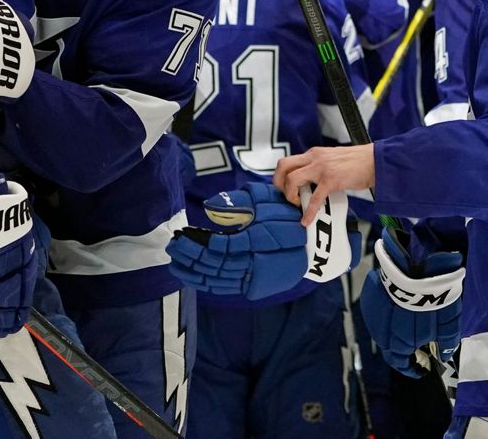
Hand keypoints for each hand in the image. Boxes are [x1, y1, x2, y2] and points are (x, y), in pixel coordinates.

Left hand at [166, 183, 308, 300]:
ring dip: (194, 273)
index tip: (183, 235)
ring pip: (219, 279)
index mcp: (258, 241)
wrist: (313, 245)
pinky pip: (225, 287)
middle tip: (173, 246)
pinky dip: (207, 284)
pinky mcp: (253, 287)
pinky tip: (192, 277)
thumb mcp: (265, 200)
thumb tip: (210, 205)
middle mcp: (256, 262)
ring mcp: (255, 278)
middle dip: (191, 256)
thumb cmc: (287, 216)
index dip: (200, 244)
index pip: (222, 247)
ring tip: (175, 264)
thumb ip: (239, 202)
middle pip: (216, 264)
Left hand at [273, 143, 374, 225]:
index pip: (288, 161)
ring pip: (292, 179)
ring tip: (298, 204)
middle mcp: (314, 158)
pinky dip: (309, 212)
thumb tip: (310, 181)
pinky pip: (314, 198)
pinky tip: (307, 220)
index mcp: (314, 154)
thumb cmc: (358, 162)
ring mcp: (321, 168)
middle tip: (286, 196)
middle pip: (283, 166)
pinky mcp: (331, 180)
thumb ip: (319, 167)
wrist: (376, 161)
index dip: (282, 177)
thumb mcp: (332, 159)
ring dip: (290, 195)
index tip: (285, 189)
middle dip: (278, 183)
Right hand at [359, 227, 463, 377]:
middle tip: (414, 350)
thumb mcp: (448, 325)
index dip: (409, 368)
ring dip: (392, 334)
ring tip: (406, 329)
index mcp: (400, 342)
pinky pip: (377, 313)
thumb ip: (445, 344)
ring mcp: (374, 313)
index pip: (399, 362)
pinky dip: (386, 316)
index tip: (419, 368)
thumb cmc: (436, 299)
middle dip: (401, 353)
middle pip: (388, 348)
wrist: (420, 265)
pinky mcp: (371, 296)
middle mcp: (381, 332)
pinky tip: (398, 309)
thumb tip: (443, 357)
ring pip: (381, 330)